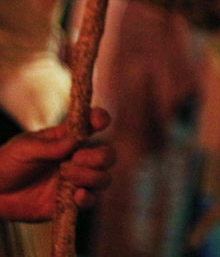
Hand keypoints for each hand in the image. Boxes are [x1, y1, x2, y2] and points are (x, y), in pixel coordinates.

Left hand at [0, 108, 114, 221]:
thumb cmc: (6, 164)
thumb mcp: (24, 148)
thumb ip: (49, 146)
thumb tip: (75, 142)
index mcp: (68, 139)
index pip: (93, 125)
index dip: (101, 120)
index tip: (99, 122)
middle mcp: (77, 159)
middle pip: (106, 155)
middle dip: (98, 156)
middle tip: (76, 158)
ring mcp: (75, 181)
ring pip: (103, 178)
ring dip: (91, 176)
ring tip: (67, 175)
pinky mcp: (69, 202)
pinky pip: (90, 201)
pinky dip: (88, 198)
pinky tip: (77, 195)